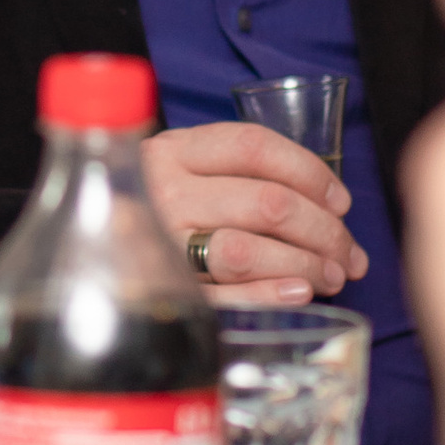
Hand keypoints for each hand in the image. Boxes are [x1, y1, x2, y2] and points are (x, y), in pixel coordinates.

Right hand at [142, 122, 367, 302]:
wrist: (95, 245)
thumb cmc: (168, 206)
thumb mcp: (191, 169)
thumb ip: (246, 173)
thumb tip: (334, 210)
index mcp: (174, 150)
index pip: (254, 147)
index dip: (311, 172)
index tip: (341, 201)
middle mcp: (162, 190)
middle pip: (266, 202)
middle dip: (324, 230)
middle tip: (348, 254)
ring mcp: (160, 243)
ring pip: (248, 250)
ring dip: (304, 265)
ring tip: (331, 276)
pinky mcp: (165, 290)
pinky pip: (224, 297)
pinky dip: (269, 295)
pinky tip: (299, 293)